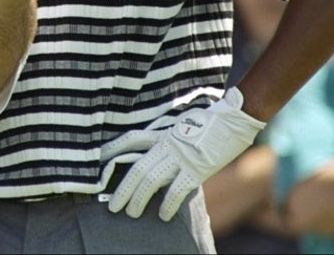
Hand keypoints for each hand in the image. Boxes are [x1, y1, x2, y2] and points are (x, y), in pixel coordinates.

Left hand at [106, 88, 265, 220]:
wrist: (233, 118)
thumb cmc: (209, 122)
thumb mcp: (181, 125)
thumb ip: (168, 138)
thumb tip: (157, 153)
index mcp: (163, 133)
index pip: (132, 140)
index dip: (113, 149)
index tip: (100, 160)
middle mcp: (167, 145)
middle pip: (137, 167)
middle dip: (122, 188)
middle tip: (112, 205)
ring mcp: (181, 157)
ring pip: (151, 179)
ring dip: (138, 198)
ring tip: (130, 212)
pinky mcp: (197, 168)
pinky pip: (177, 190)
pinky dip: (168, 204)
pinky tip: (162, 214)